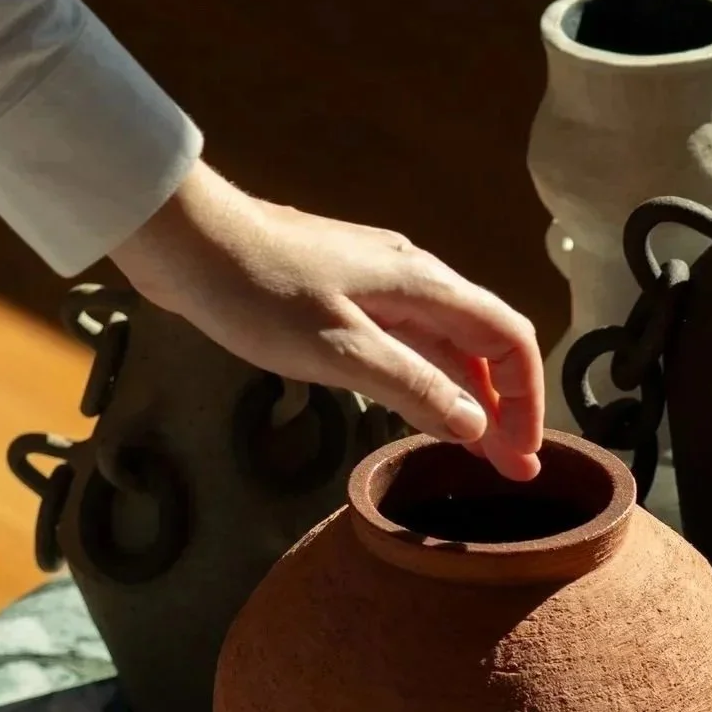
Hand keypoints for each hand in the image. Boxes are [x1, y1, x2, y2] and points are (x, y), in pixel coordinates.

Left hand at [108, 161, 544, 481]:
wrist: (186, 240)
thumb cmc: (258, 292)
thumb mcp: (340, 352)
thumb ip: (413, 387)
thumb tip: (476, 426)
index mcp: (423, 286)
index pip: (509, 339)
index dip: (526, 400)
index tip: (520, 456)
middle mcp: (413, 280)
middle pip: (482, 345)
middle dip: (503, 407)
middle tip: (507, 470)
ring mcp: (378, 286)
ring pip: (444, 345)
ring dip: (465, 397)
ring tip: (472, 451)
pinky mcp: (344, 296)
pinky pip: (406, 342)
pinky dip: (425, 380)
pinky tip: (416, 410)